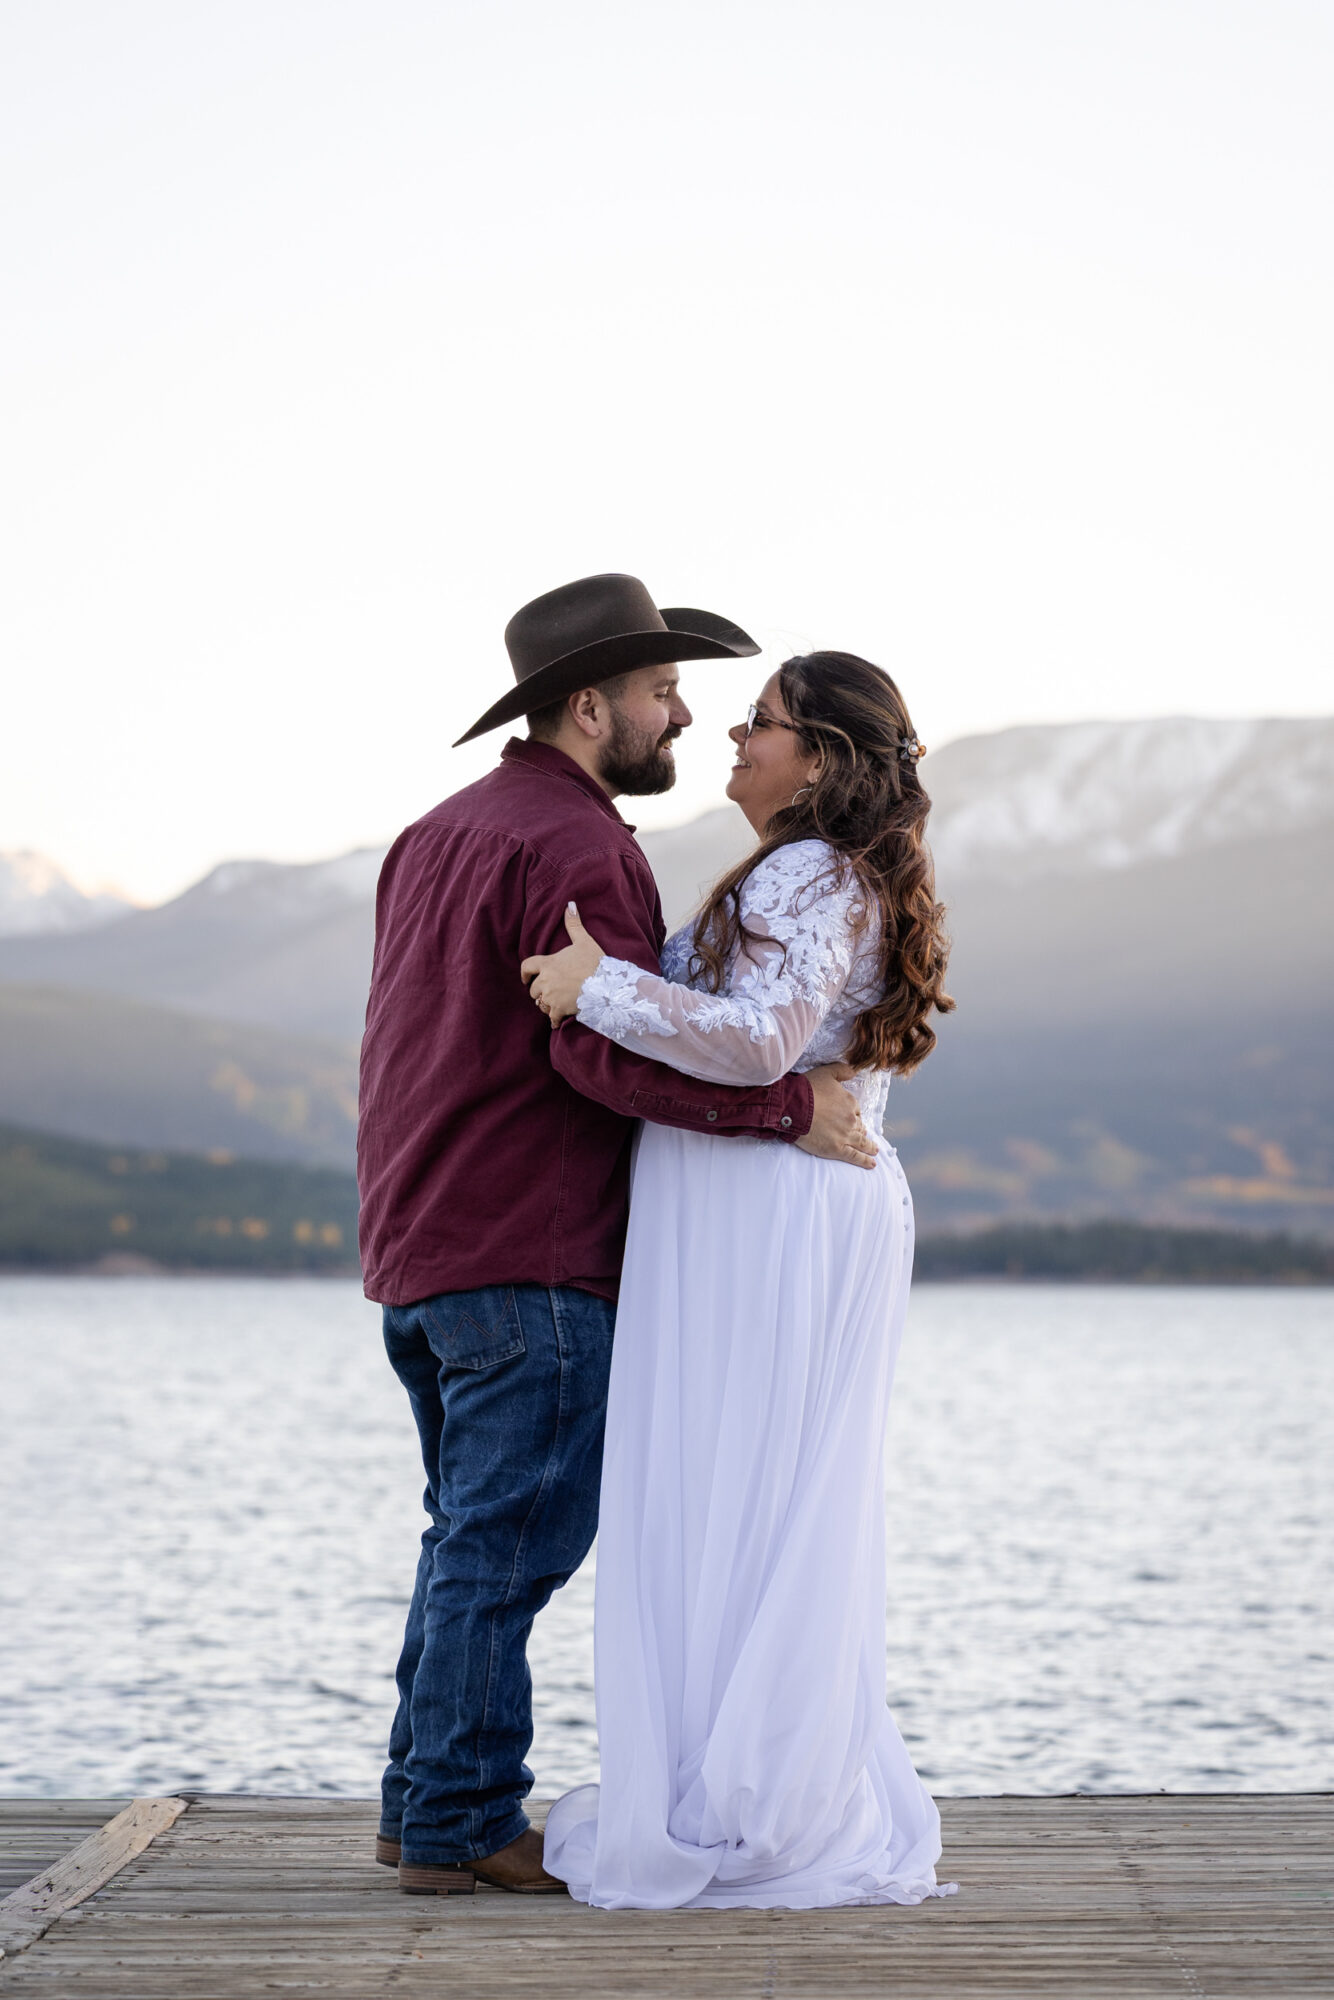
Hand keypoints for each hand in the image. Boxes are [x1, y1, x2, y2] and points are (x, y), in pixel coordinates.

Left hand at [520, 902, 605, 1025]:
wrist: (606, 986)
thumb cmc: (595, 962)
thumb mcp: (584, 941)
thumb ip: (574, 924)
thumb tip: (570, 905)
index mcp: (548, 963)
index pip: (527, 967)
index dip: (525, 974)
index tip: (526, 979)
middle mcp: (546, 981)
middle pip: (533, 989)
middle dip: (539, 991)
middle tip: (548, 992)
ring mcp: (552, 996)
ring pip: (540, 1004)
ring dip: (546, 1004)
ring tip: (554, 1004)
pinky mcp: (559, 1010)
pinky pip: (551, 1018)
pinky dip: (554, 1020)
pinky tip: (557, 1021)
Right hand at [796, 1064, 877, 1169]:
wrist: (793, 1107)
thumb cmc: (807, 1089)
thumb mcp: (826, 1072)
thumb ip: (842, 1070)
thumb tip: (854, 1070)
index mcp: (850, 1102)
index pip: (856, 1110)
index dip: (853, 1114)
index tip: (850, 1117)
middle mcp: (851, 1119)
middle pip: (859, 1126)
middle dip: (860, 1130)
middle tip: (862, 1134)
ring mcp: (846, 1135)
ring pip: (862, 1142)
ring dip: (869, 1147)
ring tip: (874, 1151)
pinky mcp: (837, 1149)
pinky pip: (855, 1156)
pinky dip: (865, 1161)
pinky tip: (871, 1164)